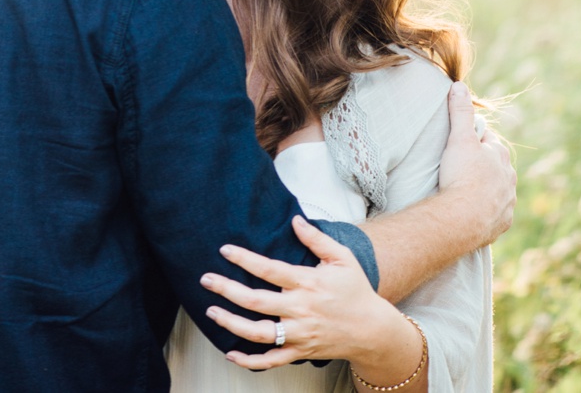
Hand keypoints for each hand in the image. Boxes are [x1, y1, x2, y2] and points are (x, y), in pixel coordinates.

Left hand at [202, 216, 415, 372]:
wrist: (375, 331)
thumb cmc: (356, 291)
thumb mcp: (342, 259)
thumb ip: (317, 239)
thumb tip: (294, 219)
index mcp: (308, 283)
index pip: (270, 270)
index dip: (245, 260)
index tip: (224, 250)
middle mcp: (301, 310)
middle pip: (257, 301)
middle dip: (227, 290)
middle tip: (205, 280)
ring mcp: (300, 334)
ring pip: (260, 333)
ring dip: (232, 324)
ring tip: (211, 311)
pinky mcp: (301, 352)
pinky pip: (273, 360)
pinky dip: (251, 361)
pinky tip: (230, 354)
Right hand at [436, 80, 512, 245]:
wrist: (464, 218)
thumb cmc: (463, 175)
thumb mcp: (459, 138)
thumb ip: (460, 112)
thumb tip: (459, 85)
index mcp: (500, 156)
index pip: (489, 140)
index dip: (474, 139)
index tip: (460, 142)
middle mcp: (509, 178)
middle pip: (495, 166)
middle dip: (482, 164)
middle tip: (459, 165)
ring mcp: (508, 202)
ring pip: (498, 190)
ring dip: (486, 188)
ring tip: (465, 190)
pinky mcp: (503, 222)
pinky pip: (495, 212)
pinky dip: (486, 209)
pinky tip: (473, 210)